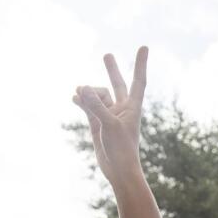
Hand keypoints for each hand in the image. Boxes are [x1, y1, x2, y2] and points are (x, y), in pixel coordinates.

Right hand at [73, 47, 148, 184]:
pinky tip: (74, 97)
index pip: (138, 80)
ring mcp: (109, 116)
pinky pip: (88, 107)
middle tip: (106, 55)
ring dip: (87, 93)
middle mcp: (122, 109)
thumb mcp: (109, 124)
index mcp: (133, 107)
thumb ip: (96, 105)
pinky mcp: (98, 124)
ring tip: (77, 91)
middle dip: (111, 70)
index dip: (139, 63)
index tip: (144, 47)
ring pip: (97, 96)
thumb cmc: (122, 149)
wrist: (119, 170)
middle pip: (117, 84)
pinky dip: (81, 101)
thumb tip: (82, 87)